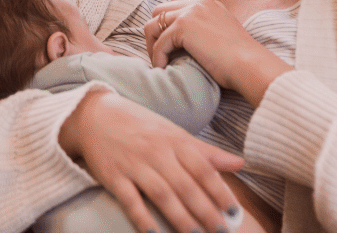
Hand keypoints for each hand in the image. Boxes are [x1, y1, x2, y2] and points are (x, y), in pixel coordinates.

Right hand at [59, 90, 243, 232]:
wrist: (96, 114)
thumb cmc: (141, 125)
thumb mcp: (173, 132)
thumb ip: (206, 151)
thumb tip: (240, 163)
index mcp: (174, 140)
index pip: (202, 167)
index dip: (219, 190)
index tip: (234, 212)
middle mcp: (156, 151)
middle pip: (185, 184)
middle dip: (205, 210)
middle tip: (220, 231)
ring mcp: (134, 164)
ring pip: (162, 193)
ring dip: (180, 217)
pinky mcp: (114, 176)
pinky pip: (130, 200)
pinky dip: (142, 218)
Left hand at [145, 0, 292, 104]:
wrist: (249, 64)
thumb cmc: (239, 58)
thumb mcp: (222, 33)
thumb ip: (205, 27)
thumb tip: (186, 39)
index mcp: (207, 3)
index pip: (175, 1)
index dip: (167, 21)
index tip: (168, 41)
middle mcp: (198, 3)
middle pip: (160, 10)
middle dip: (156, 31)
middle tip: (161, 53)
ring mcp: (190, 13)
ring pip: (153, 24)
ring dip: (152, 44)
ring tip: (160, 61)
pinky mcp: (183, 27)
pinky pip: (159, 42)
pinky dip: (157, 57)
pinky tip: (163, 68)